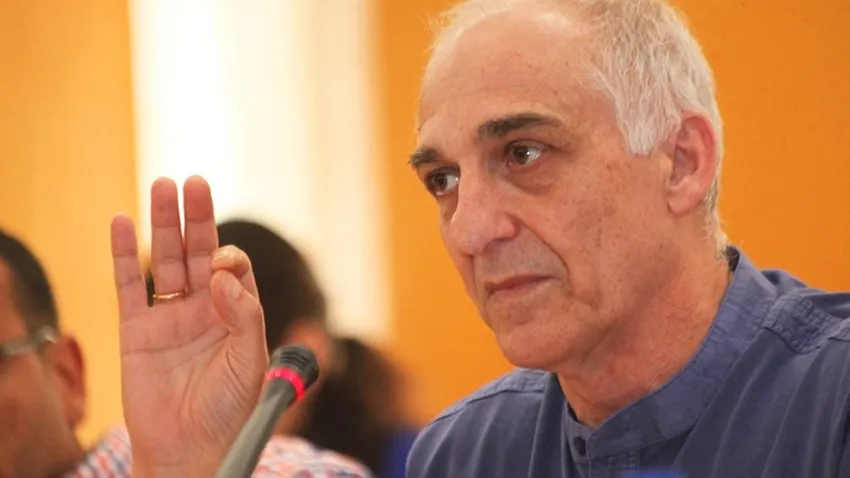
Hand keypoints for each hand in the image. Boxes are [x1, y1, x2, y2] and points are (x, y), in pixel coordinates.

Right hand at [110, 176, 268, 476]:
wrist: (191, 447)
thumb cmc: (229, 407)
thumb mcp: (250, 360)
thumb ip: (244, 315)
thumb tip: (222, 274)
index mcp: (235, 312)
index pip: (233, 267)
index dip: (229, 257)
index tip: (221, 268)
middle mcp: (203, 308)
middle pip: (199, 253)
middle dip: (197, 218)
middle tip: (192, 181)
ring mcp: (169, 317)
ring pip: (165, 260)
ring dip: (163, 224)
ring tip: (161, 185)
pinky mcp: (136, 331)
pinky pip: (129, 286)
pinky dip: (124, 254)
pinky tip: (122, 222)